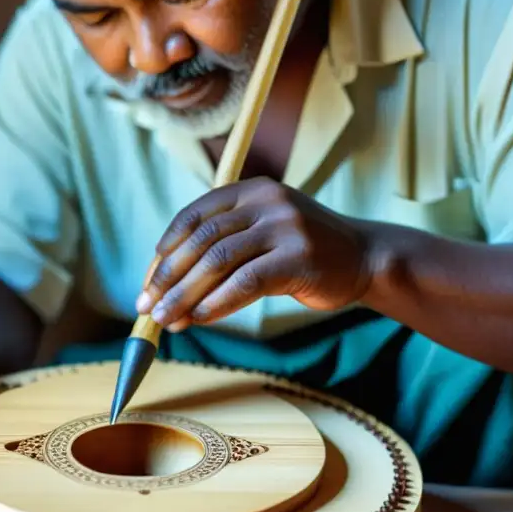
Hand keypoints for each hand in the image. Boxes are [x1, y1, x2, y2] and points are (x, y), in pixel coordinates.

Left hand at [136, 177, 371, 329]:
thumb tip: (166, 285)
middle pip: (202, 239)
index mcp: (251, 191)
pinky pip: (246, 281)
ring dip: (186, 294)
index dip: (166, 249)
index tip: (148, 280)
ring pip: (219, 260)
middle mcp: (266, 202)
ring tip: (166, 320)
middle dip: (169, 277)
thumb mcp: (264, 233)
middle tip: (146, 307)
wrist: (365, 258)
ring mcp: (285, 227)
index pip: (194, 215)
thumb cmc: (304, 253)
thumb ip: (224, 246)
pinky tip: (200, 319)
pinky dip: (218, 302)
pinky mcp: (298, 257)